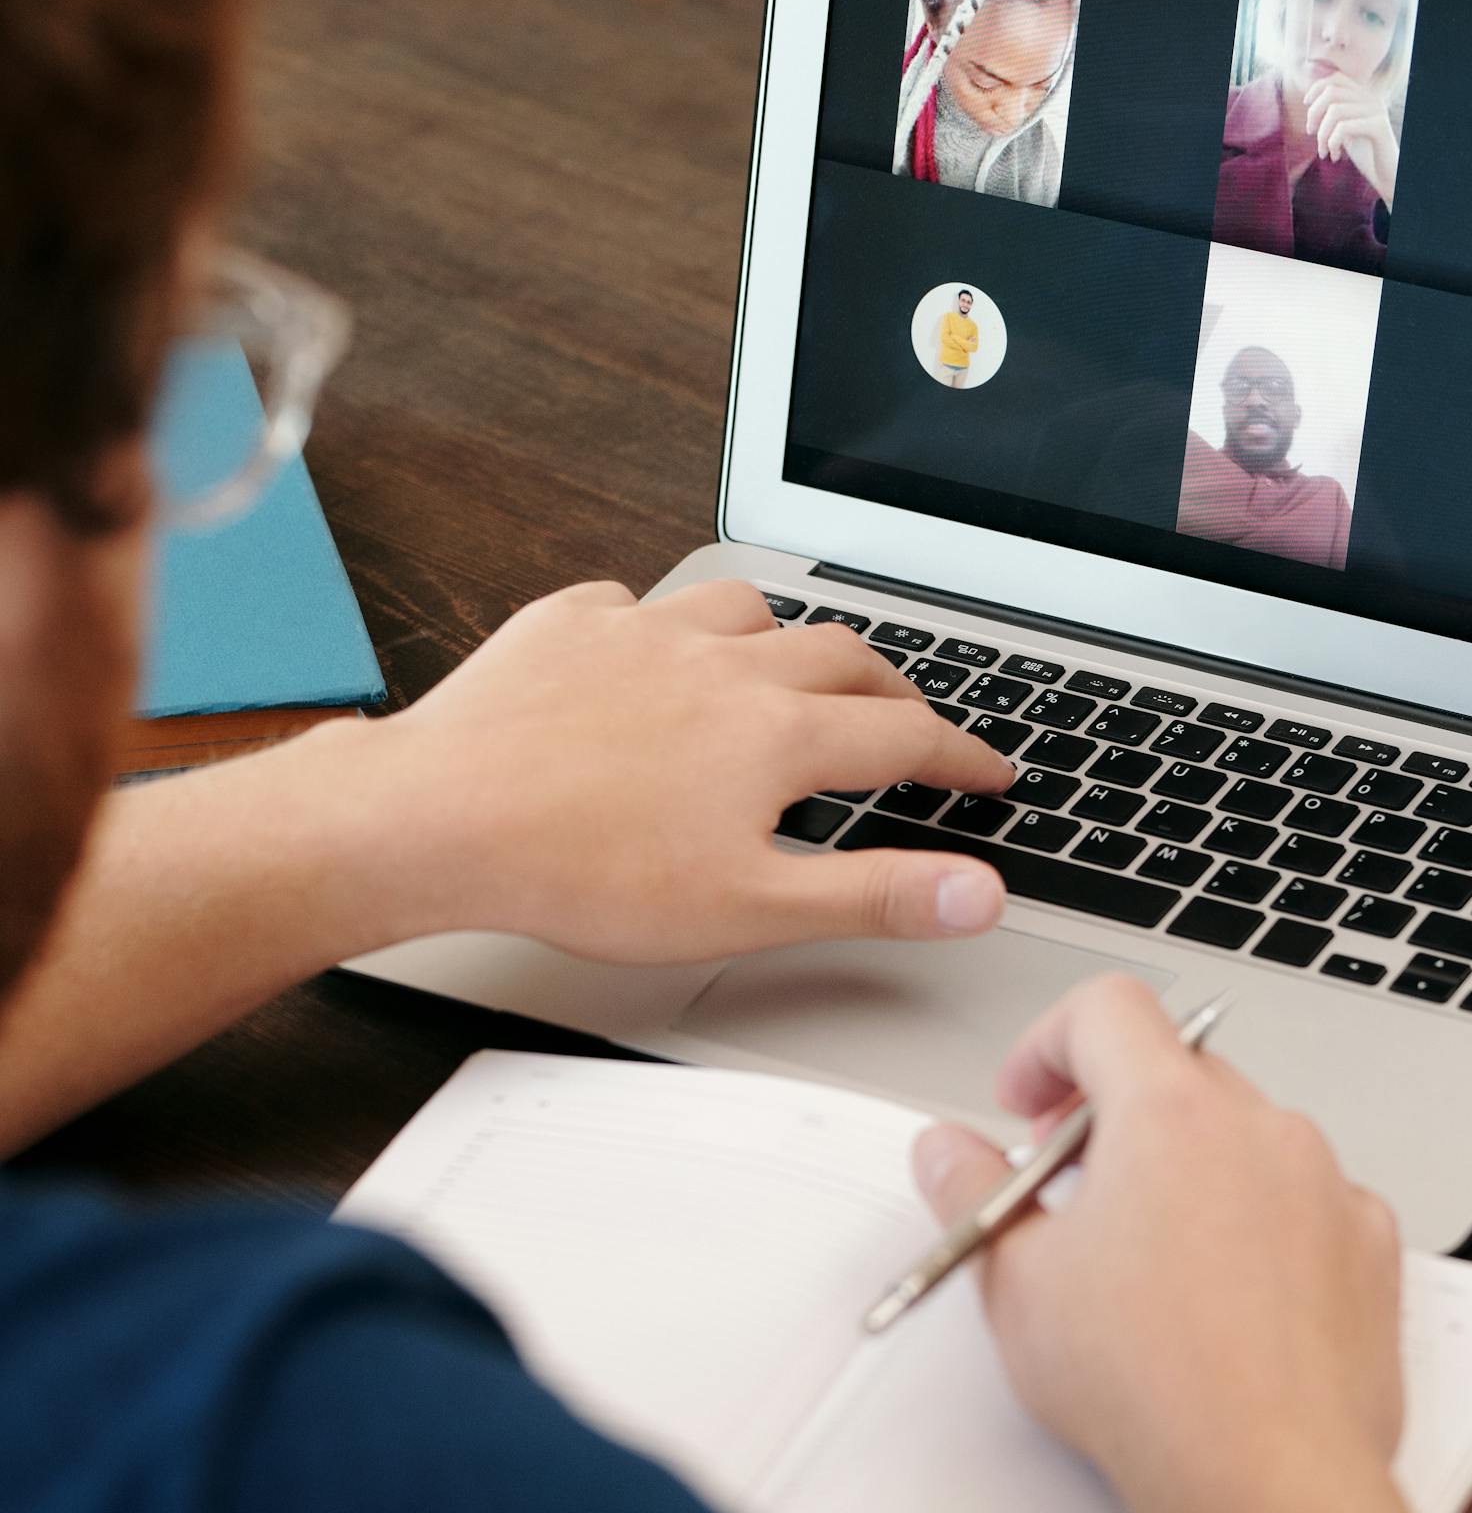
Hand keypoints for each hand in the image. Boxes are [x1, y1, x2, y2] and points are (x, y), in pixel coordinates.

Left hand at [354, 577, 1015, 963]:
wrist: (439, 820)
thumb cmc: (582, 873)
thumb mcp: (748, 909)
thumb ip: (871, 895)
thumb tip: (975, 892)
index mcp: (777, 733)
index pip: (905, 735)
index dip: (961, 757)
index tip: (991, 772)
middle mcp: (721, 665)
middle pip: (841, 654)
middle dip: (892, 686)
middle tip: (909, 719)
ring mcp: (641, 634)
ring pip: (745, 608)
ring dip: (787, 635)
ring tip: (792, 668)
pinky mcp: (566, 626)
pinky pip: (635, 603)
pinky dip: (665, 625)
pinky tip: (653, 654)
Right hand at [911, 976, 1403, 1512]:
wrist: (1265, 1477)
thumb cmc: (1151, 1385)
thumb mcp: (1016, 1282)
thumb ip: (970, 1192)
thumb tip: (946, 1153)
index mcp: (1170, 1113)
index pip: (1106, 1009)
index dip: (1050, 1044)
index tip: (1029, 1103)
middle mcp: (1262, 1130)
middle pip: (1180, 1072)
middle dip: (1117, 1115)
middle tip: (1073, 1189)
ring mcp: (1329, 1187)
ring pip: (1248, 1140)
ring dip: (1194, 1171)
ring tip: (1150, 1261)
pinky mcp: (1372, 1249)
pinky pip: (1309, 1204)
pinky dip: (1264, 1228)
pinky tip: (1225, 1301)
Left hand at [1301, 71, 1397, 207]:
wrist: (1387, 174)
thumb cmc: (1365, 153)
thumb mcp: (1345, 128)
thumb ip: (1333, 113)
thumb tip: (1309, 99)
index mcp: (1364, 95)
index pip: (1336, 78)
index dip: (1317, 88)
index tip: (1306, 104)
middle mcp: (1372, 98)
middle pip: (1331, 92)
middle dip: (1314, 113)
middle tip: (1311, 132)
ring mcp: (1376, 111)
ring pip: (1334, 111)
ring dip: (1322, 134)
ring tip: (1323, 151)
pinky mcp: (1378, 126)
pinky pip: (1344, 127)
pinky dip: (1332, 143)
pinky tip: (1335, 156)